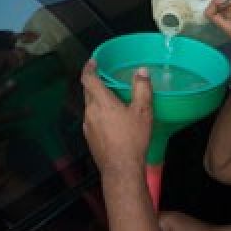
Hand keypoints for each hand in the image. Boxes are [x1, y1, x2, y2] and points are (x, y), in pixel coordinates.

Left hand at [81, 60, 151, 178]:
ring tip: (113, 102)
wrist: (121, 168)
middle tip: (107, 79)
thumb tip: (141, 71)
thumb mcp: (143, 111)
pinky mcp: (89, 138)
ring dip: (98, 101)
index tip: (93, 62)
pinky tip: (112, 122)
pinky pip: (92, 120)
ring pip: (90, 107)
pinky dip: (99, 115)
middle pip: (88, 92)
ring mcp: (87, 126)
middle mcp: (90, 112)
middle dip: (95, 84)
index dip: (89, 68)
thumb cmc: (132, 139)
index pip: (88, 79)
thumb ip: (142, 89)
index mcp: (101, 102)